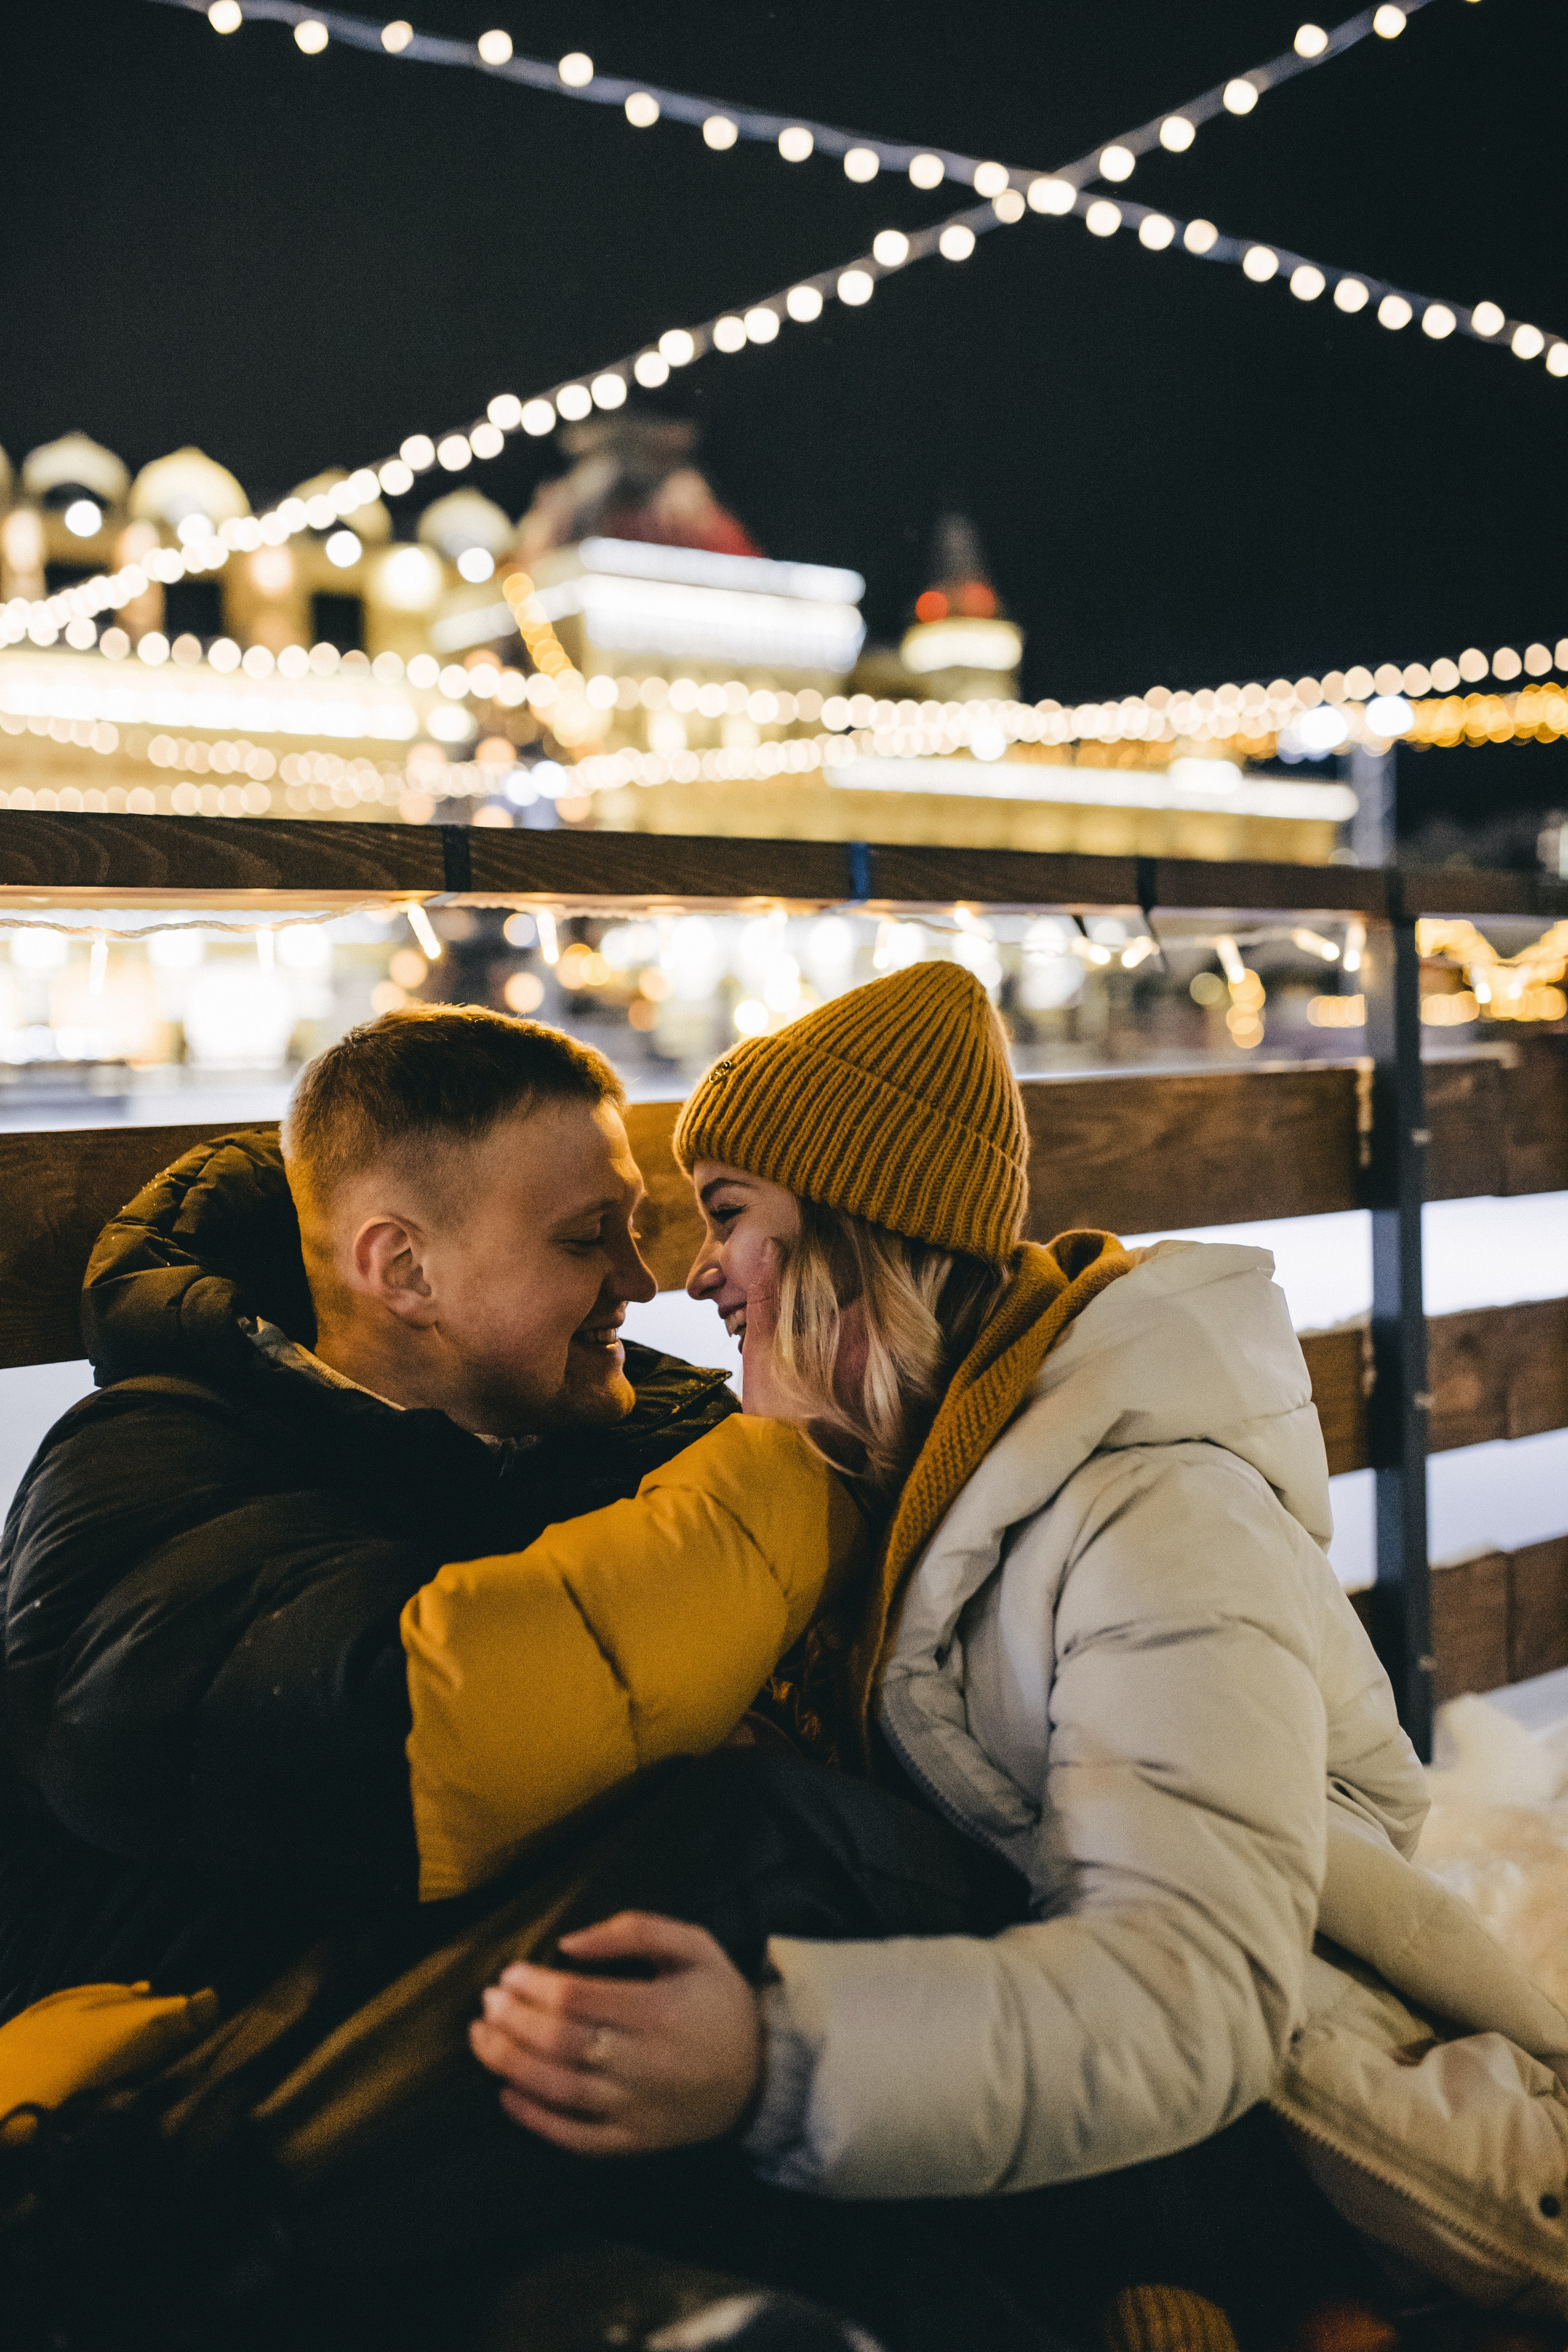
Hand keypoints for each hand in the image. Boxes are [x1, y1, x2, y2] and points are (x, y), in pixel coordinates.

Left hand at [468, 1911, 761, 2155]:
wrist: (763, 2074)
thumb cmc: (721, 2002)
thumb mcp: (694, 1945)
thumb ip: (634, 1930)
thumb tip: (568, 1944)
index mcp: (657, 2011)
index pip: (577, 1999)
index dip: (534, 1986)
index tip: (508, 1974)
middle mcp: (642, 2064)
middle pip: (560, 2043)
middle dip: (514, 2021)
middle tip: (487, 2002)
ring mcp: (636, 2109)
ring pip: (559, 2090)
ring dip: (511, 2064)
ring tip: (481, 2039)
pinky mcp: (634, 2142)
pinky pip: (576, 2138)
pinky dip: (537, 2120)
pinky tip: (508, 2096)